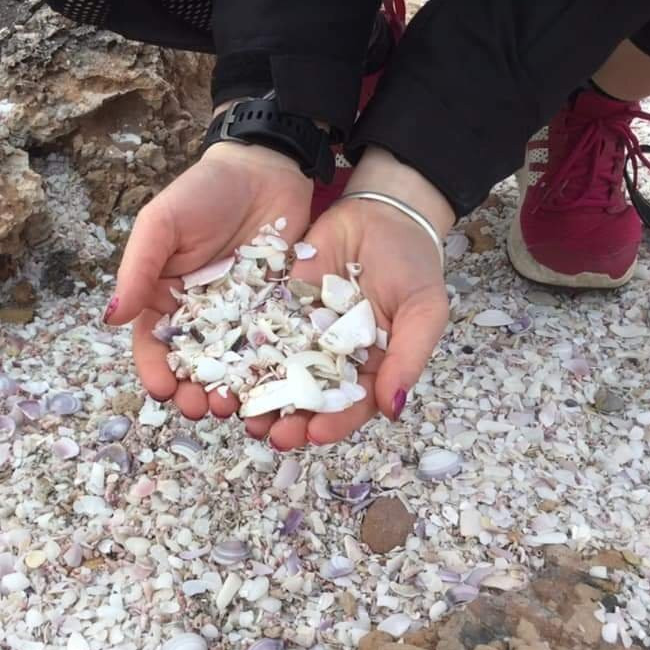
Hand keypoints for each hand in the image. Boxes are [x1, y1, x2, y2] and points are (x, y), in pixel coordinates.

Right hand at [104, 140, 312, 418]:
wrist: (265, 168)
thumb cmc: (203, 193)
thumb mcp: (161, 225)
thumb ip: (138, 269)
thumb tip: (111, 318)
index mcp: (165, 297)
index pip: (153, 343)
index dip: (155, 370)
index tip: (162, 391)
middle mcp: (201, 315)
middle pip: (192, 364)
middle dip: (193, 391)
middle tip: (203, 409)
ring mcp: (240, 317)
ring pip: (232, 365)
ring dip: (231, 391)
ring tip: (237, 408)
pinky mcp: (277, 312)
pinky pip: (273, 348)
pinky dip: (270, 372)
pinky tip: (273, 390)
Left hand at [245, 147, 454, 448]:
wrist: (383, 213)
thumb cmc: (412, 266)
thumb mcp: (424, 311)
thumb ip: (409, 358)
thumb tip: (394, 409)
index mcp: (367, 369)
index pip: (350, 405)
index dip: (334, 422)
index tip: (315, 435)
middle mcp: (330, 359)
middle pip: (308, 399)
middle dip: (288, 420)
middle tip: (269, 435)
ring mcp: (301, 334)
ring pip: (276, 373)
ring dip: (259, 396)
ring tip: (241, 412)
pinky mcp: (277, 308)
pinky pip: (257, 333)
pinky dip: (241, 352)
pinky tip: (225, 368)